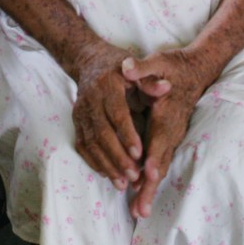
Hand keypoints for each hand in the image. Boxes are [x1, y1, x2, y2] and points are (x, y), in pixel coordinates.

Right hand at [70, 40, 144, 189]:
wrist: (90, 61)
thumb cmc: (121, 67)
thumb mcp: (138, 69)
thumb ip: (151, 82)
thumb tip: (166, 88)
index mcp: (107, 84)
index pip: (117, 113)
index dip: (127, 134)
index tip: (139, 154)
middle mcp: (90, 99)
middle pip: (102, 133)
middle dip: (118, 157)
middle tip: (134, 176)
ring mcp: (81, 111)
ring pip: (91, 143)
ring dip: (106, 165)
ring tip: (123, 183)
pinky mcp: (76, 121)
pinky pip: (82, 145)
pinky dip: (94, 162)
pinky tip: (107, 174)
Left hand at [121, 49, 218, 218]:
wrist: (197, 71)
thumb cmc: (174, 67)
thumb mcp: (159, 61)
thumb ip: (143, 68)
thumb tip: (126, 68)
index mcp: (168, 113)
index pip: (161, 137)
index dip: (155, 155)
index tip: (149, 173)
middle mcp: (173, 130)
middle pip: (162, 162)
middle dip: (151, 186)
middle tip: (141, 211)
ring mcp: (173, 137)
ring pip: (162, 167)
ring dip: (150, 190)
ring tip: (139, 212)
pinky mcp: (170, 140)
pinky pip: (161, 163)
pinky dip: (152, 181)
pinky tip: (141, 196)